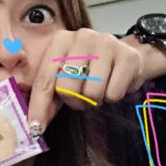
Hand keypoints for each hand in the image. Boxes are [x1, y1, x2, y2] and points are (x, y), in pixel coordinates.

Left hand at [26, 28, 158, 129]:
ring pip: (91, 93)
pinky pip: (113, 94)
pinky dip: (113, 97)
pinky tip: (115, 84)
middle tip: (84, 97)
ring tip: (100, 89)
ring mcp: (106, 44)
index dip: (39, 106)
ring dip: (95, 100)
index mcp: (61, 40)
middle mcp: (82, 37)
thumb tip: (35, 124)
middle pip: (67, 88)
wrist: (130, 56)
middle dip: (75, 101)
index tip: (35, 128)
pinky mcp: (128, 57)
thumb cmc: (93, 68)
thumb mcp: (67, 75)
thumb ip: (50, 94)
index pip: (45, 79)